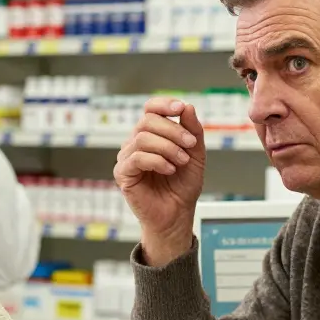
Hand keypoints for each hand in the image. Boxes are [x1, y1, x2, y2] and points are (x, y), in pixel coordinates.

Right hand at [114, 97, 206, 265]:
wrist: (177, 215)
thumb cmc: (182, 186)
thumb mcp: (195, 154)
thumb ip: (192, 131)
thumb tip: (187, 107)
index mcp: (151, 135)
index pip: (150, 109)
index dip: (163, 104)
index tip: (180, 107)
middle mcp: (135, 143)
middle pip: (147, 121)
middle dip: (173, 130)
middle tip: (190, 145)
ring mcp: (127, 158)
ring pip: (142, 138)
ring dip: (168, 147)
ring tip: (181, 161)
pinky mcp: (123, 174)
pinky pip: (137, 158)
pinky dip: (157, 160)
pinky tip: (169, 169)